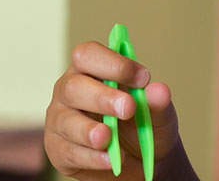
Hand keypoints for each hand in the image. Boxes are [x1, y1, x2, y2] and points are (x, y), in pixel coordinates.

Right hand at [45, 41, 188, 179]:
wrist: (141, 162)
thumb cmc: (142, 126)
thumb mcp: (157, 115)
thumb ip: (157, 103)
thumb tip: (159, 91)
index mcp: (90, 70)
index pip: (88, 55)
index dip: (112, 63)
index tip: (141, 78)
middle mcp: (69, 91)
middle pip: (73, 86)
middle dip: (101, 97)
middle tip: (128, 108)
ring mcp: (60, 120)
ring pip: (66, 121)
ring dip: (89, 130)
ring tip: (109, 138)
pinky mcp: (58, 150)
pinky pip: (68, 152)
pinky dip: (91, 157)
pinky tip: (109, 159)